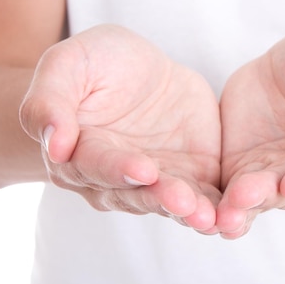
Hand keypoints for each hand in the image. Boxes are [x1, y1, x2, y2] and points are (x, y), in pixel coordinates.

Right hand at [19, 24, 221, 233]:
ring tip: (210, 218)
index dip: (118, 168)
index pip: (97, 165)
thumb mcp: (68, 65)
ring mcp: (158, 182)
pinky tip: (234, 217)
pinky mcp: (193, 178)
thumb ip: (50, 100)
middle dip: (161, 198)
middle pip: (138, 194)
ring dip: (191, 212)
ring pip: (173, 203)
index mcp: (81, 154)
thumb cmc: (96, 65)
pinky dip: (220, 209)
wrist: (139, 70)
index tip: (142, 169)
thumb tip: (52, 144)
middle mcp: (116, 179)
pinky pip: (206, 198)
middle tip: (182, 201)